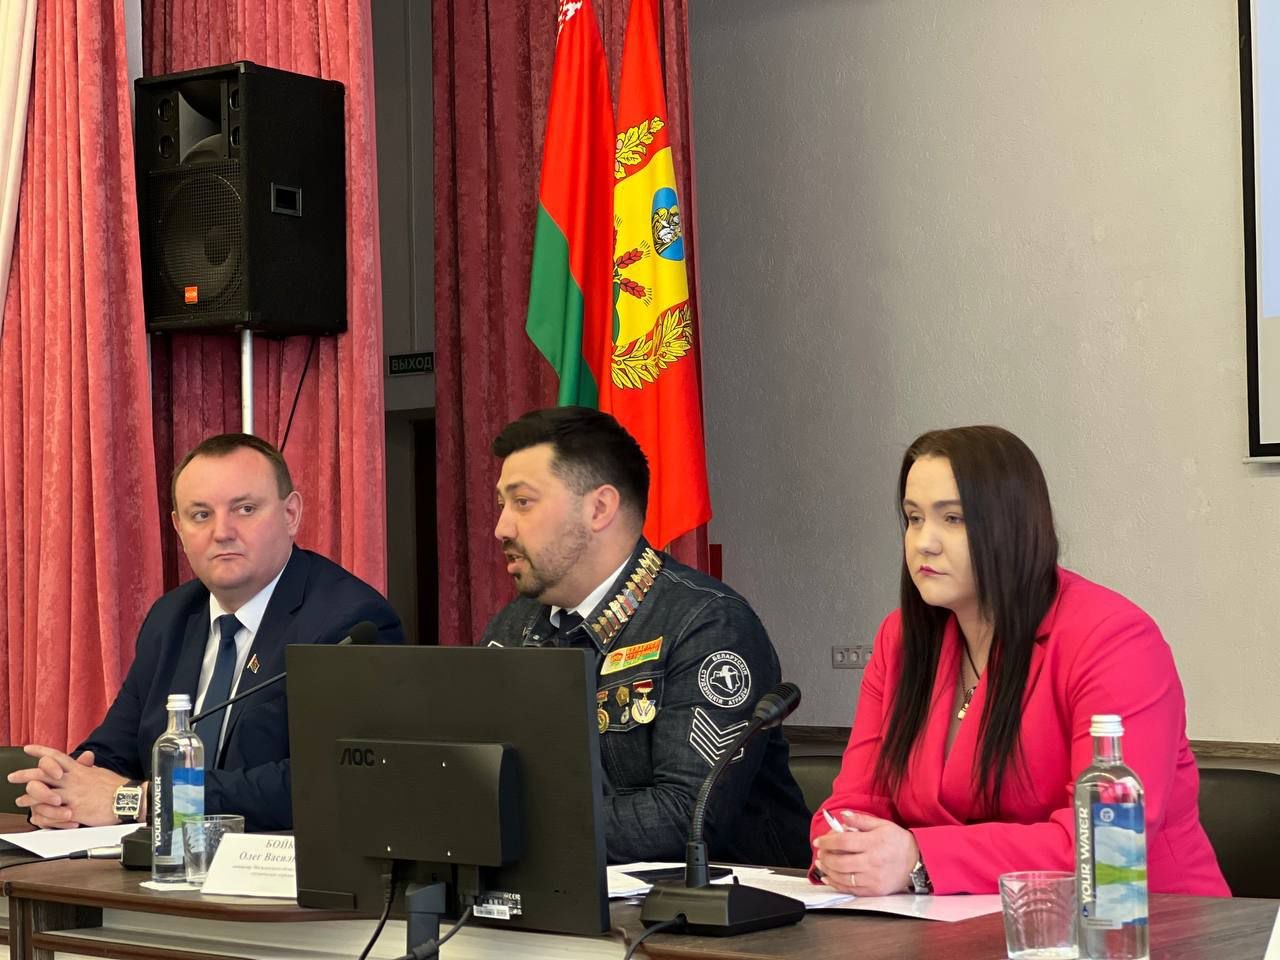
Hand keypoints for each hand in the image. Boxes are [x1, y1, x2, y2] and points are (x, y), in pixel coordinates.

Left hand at [7, 745, 126, 828]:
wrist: (128, 799)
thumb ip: (88, 768)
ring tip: (20, 800)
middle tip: (12, 776)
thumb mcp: (100, 772)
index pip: (57, 757)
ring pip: (43, 794)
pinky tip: (35, 816)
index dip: (41, 752)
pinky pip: (52, 813)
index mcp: (80, 770)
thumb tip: (85, 760)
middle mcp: (73, 781)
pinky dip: (41, 815)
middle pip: (43, 774)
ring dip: (28, 797)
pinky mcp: (74, 811)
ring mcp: (72, 795)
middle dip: (25, 774)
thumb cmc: (117, 787)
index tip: (28, 749)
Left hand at [812, 810, 919, 895]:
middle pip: (840, 861)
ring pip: (843, 877)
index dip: (827, 841)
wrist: (918, 862)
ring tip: (821, 863)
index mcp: (873, 842)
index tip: (818, 841)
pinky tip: (829, 878)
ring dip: (828, 870)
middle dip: (825, 857)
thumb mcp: (882, 825)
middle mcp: (872, 862)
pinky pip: (851, 890)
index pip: (843, 842)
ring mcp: (873, 878)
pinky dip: (836, 884)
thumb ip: (860, 820)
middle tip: (820, 852)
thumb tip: (842, 816)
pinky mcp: (874, 890)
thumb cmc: (899, 842)